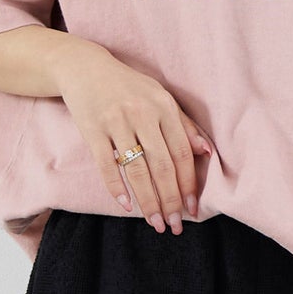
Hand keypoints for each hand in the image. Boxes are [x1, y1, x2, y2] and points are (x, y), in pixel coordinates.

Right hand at [56, 42, 213, 235]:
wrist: (85, 68)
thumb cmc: (129, 87)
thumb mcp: (160, 97)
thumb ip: (183, 124)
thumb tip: (207, 152)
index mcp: (163, 106)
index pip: (182, 152)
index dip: (188, 183)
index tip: (192, 208)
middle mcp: (142, 114)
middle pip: (162, 166)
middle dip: (170, 200)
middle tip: (175, 225)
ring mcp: (116, 122)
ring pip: (136, 170)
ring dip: (148, 200)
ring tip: (155, 222)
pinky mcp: (92, 130)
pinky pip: (106, 165)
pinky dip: (117, 188)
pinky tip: (127, 205)